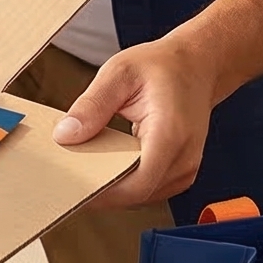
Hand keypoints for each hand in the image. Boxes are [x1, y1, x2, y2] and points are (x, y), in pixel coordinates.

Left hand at [51, 32, 217, 208]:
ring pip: (141, 196)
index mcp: (170, 135)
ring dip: (113, 186)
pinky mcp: (180, 174)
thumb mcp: (119, 73)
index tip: (74, 184)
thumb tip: (65, 135)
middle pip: (136, 194)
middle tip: (70, 173)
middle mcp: (183, 159)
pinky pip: (148, 189)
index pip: (136, 184)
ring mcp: (185, 170)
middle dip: (101, 188)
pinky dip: (126, 181)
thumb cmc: (163, 67)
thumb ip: (92, 105)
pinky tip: (107, 164)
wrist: (196, 66)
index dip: (103, 192)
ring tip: (86, 165)